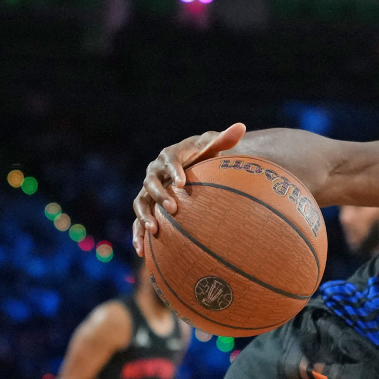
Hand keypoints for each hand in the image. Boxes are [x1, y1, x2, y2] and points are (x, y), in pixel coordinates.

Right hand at [133, 123, 246, 255]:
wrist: (191, 168)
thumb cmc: (204, 156)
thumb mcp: (213, 146)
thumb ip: (225, 139)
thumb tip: (241, 126)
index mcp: (169, 156)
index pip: (169, 160)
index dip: (174, 170)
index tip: (183, 182)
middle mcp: (155, 173)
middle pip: (151, 182)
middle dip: (161, 195)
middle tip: (174, 208)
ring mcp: (148, 191)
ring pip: (141, 203)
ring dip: (144, 216)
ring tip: (154, 230)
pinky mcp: (148, 207)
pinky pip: (139, 221)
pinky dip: (138, 234)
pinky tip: (141, 251)